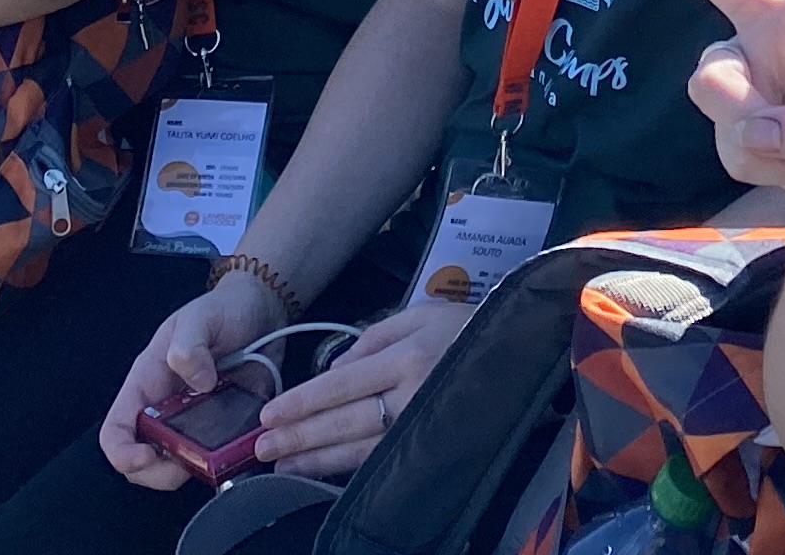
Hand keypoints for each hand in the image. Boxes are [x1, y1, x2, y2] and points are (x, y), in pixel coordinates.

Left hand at [247, 296, 472, 478]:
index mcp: (407, 356)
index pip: (341, 385)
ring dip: (316, 459)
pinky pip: (382, 460)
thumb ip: (374, 336)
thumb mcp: (422, 313)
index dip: (302, 402)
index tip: (269, 415)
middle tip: (261, 447)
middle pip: (343, 421)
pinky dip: (349, 469)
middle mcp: (413, 394)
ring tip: (281, 464)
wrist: (523, 355)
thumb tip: (333, 371)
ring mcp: (423, 425)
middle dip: (299, 436)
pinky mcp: (430, 447)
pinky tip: (323, 472)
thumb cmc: (467, 328)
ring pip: (359, 449)